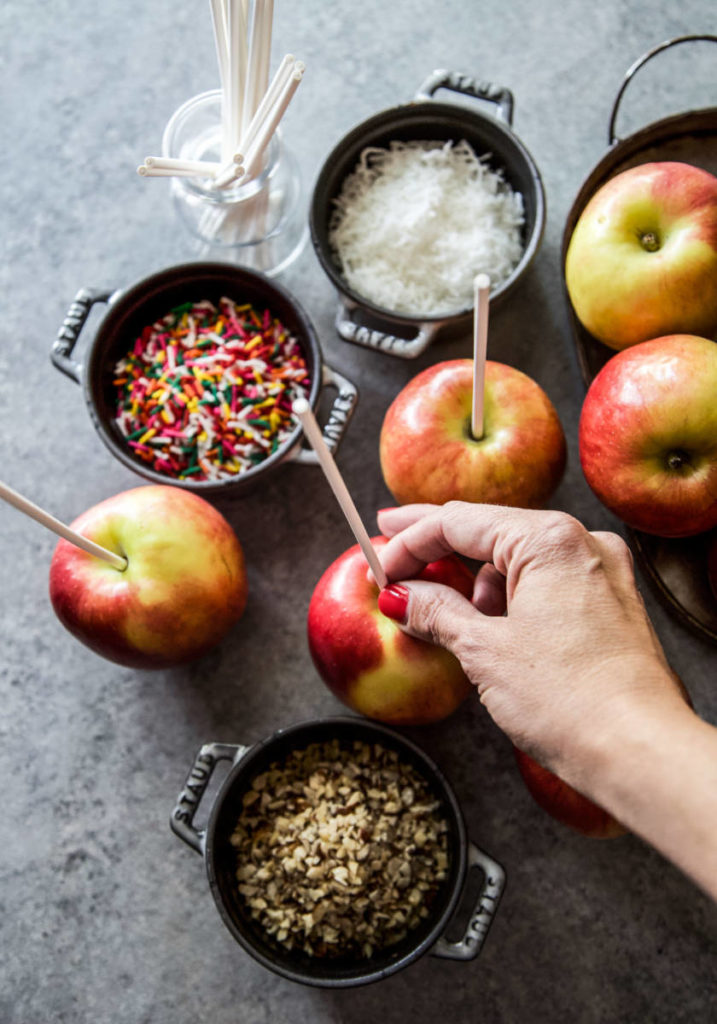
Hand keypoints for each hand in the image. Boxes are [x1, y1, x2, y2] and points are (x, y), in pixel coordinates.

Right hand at [376, 502, 684, 786]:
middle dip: (437, 543)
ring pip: (518, 558)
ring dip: (473, 576)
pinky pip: (545, 581)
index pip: (460, 522)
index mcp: (550, 540)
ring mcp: (601, 572)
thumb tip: (399, 595)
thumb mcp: (484, 651)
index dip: (410, 542)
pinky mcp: (609, 604)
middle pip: (491, 530)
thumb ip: (436, 611)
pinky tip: (485, 623)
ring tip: (438, 607)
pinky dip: (509, 595)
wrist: (642, 754)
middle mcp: (582, 543)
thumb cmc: (569, 701)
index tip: (378, 564)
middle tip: (389, 539)